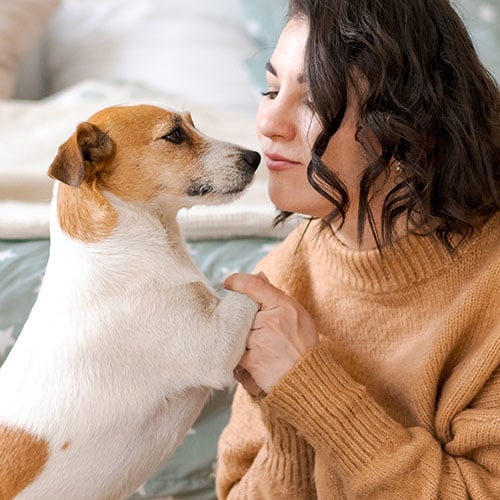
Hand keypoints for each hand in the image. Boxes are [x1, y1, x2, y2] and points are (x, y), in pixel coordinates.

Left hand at [225, 272, 318, 396]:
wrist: (309, 380)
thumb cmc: (303, 345)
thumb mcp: (296, 313)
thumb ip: (274, 295)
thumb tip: (258, 275)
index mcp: (283, 306)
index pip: (253, 285)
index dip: (237, 281)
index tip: (228, 283)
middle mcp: (270, 322)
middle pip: (239, 311)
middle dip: (240, 318)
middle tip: (254, 329)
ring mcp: (258, 342)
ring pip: (235, 332)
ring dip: (239, 338)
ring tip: (259, 348)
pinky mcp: (250, 361)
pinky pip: (234, 352)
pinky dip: (239, 355)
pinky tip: (254, 360)